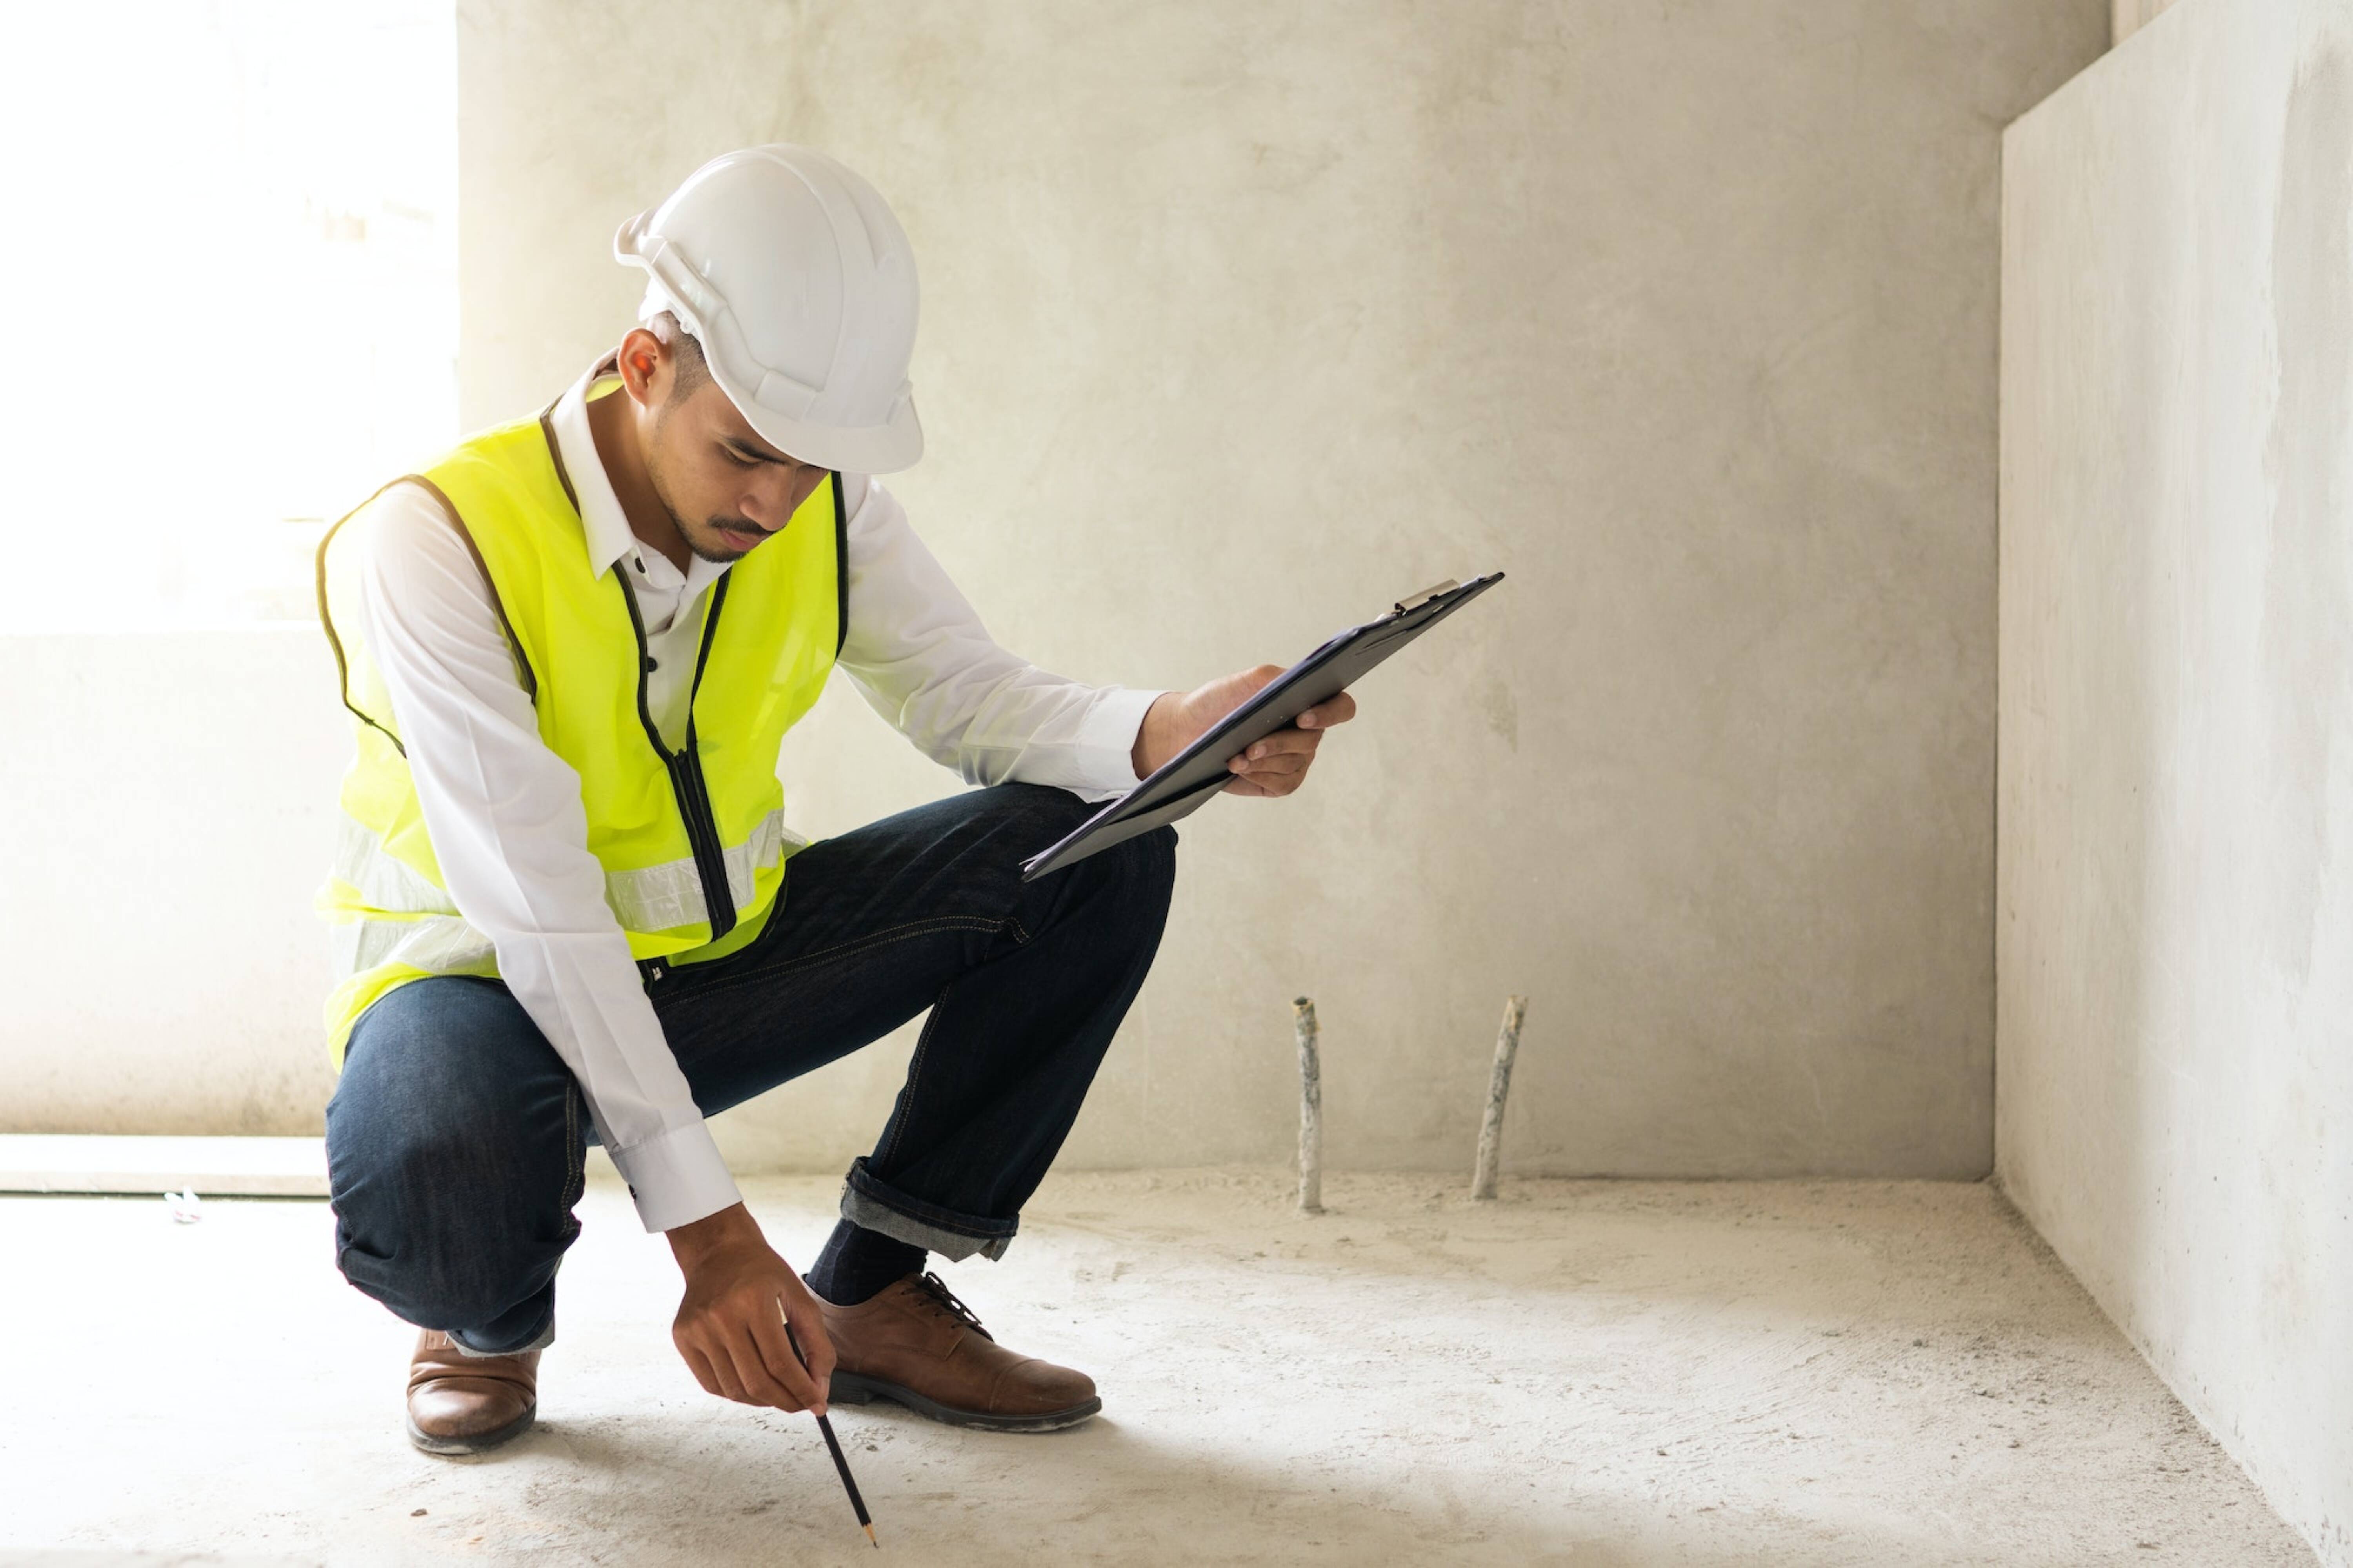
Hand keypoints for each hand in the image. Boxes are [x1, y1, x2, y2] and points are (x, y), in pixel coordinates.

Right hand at [665, 1202, 833, 1412]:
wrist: (718, 1251)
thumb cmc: (763, 1273)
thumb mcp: (799, 1297)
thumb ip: (817, 1344)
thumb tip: (819, 1391)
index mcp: (753, 1301)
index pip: (781, 1363)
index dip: (802, 1390)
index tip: (818, 1405)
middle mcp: (720, 1316)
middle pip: (756, 1381)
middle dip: (786, 1401)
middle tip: (802, 1404)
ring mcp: (696, 1329)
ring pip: (734, 1389)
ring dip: (762, 1401)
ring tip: (780, 1394)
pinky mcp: (681, 1337)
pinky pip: (712, 1384)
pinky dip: (737, 1393)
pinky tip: (754, 1386)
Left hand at [1130, 665, 1357, 795]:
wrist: (1191, 729)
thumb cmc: (1222, 701)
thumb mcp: (1249, 680)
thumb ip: (1276, 678)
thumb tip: (1296, 682)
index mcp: (1308, 703)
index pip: (1340, 707)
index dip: (1329, 713)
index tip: (1303, 717)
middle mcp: (1308, 734)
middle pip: (1312, 741)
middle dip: (1279, 743)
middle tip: (1251, 745)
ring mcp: (1297, 760)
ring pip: (1293, 763)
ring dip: (1263, 760)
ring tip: (1236, 757)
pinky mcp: (1281, 783)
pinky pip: (1282, 783)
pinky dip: (1259, 775)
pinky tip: (1238, 769)